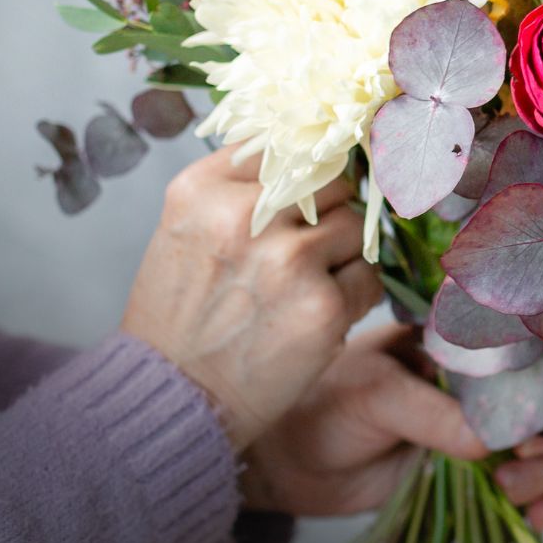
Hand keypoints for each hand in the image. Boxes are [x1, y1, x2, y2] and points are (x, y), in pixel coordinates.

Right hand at [122, 146, 381, 450]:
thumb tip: (314, 148)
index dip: (303, 176)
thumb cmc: (184, 312)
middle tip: (300, 254)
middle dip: (328, 216)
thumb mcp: (189, 228)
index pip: (287, 146)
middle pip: (331, 183)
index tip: (301, 200)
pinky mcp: (322, 307)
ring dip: (343, 256)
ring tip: (305, 287)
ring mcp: (287, 261)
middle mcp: (244, 217)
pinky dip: (353, 297)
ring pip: (355, 227)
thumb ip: (241, 186)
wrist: (174, 395)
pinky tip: (315, 316)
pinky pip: (369, 278)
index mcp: (204, 189)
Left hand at [240, 322, 542, 531]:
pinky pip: (520, 491)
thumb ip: (429, 413)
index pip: (524, 355)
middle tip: (526, 458)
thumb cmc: (323, 404)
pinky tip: (535, 520)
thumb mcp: (375, 395)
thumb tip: (490, 442)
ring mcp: (477, 434)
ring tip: (514, 491)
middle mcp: (478, 387)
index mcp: (459, 347)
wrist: (286, 462)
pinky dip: (540, 506)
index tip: (541, 413)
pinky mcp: (471, 478)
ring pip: (542, 451)